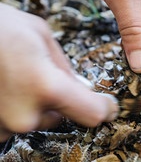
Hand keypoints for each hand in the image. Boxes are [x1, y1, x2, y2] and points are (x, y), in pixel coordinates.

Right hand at [0, 3, 118, 141]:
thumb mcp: (42, 36)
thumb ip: (65, 68)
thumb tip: (78, 86)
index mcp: (47, 88)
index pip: (92, 113)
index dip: (104, 108)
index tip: (108, 106)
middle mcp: (25, 115)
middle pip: (62, 116)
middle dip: (60, 100)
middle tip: (43, 76)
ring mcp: (3, 125)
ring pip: (37, 119)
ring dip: (35, 104)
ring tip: (18, 77)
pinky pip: (14, 122)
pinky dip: (15, 108)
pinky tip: (7, 86)